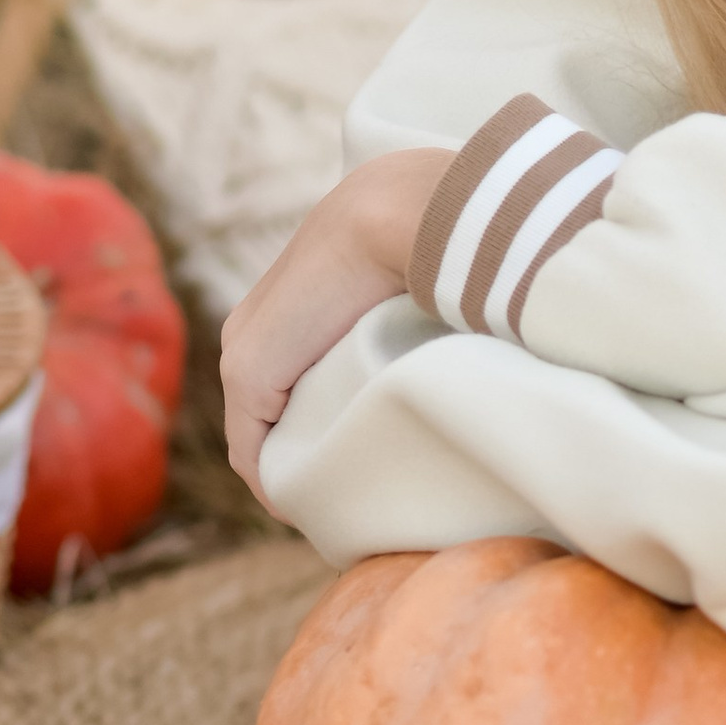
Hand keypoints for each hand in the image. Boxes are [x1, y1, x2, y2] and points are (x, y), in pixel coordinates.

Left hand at [221, 148, 450, 507]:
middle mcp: (254, 329)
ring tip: (339, 514)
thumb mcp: (420, 281)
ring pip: (258, 438)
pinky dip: (278, 487)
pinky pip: (251, 451)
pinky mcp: (251, 372)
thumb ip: (424, 312)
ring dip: (294, 478)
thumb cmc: (433, 238)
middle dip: (305, 458)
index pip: (289, 384)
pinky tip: (313, 512)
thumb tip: (480, 339)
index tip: (366, 462)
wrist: (406, 210)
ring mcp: (246, 351)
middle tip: (356, 498)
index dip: (322, 427)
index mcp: (292, 305)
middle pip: (268, 417)